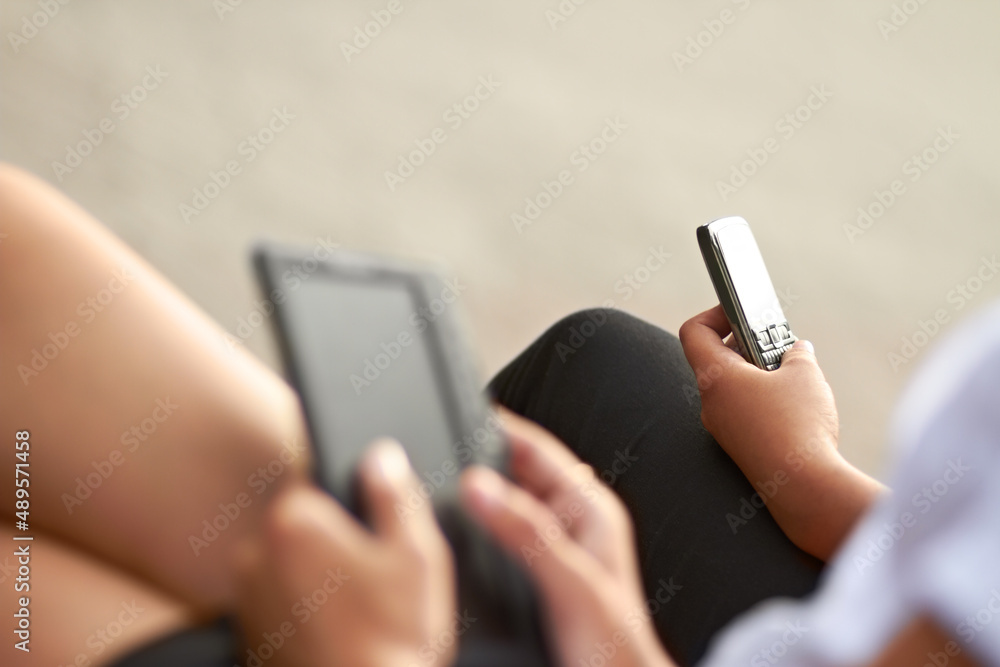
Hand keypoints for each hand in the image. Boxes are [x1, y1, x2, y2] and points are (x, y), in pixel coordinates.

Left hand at [233, 439, 456, 666]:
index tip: (377, 538)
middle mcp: (254, 555)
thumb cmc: (392, 640)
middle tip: (375, 581)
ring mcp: (246, 601)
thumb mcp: (416, 555)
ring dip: (318, 578)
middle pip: (302, 525)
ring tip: (359, 614)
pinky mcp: (247, 639)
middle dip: (335, 542)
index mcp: (293, 522)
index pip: (315, 481)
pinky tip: (340, 636)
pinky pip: (280, 605)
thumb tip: (381, 455)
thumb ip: (394, 493)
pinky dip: (304, 613)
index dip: (353, 505)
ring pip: (291, 567)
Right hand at [462, 408, 673, 666]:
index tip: (460, 416)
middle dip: (478, 465)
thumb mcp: (571, 583)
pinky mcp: (530, 574)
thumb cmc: (615, 649)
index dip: (500, 428)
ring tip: (438, 495)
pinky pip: (495, 539)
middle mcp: (567, 522)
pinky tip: (451, 537)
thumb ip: (528, 533)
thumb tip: (480, 486)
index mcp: (589, 509)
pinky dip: (473, 533)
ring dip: (474, 501)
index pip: (537, 449)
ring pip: (501, 507)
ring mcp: (548, 548)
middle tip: (436, 459)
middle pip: (513, 475)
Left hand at [678, 305, 883, 558]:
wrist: (804, 487)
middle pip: (715, 359)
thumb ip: (796, 353)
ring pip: (731, 388)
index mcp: (715, 377)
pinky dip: (762, 400)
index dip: (715, 314)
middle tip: (777, 342)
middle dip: (747, 345)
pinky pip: (743, 412)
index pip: (693, 332)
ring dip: (758, 374)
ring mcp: (721, 428)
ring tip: (792, 373)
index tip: (744, 314)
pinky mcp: (738, 448)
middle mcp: (710, 403)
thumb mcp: (805, 373)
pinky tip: (793, 404)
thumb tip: (796, 350)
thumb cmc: (799, 424)